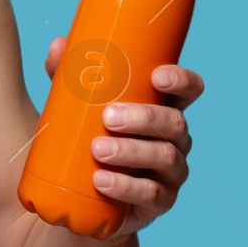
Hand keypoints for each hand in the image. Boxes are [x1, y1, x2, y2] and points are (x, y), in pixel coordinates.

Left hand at [42, 35, 202, 237]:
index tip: (157, 77)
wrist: (78, 194)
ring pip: (166, 158)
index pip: (188, 91)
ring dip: (132, 152)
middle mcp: (173, 139)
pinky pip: (152, 195)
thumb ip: (67, 76)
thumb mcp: (75, 106)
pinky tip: (102, 182)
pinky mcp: (158, 202)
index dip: (181, 81)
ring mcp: (170, 172)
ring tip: (97, 150)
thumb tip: (59, 44)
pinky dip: (126, 188)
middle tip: (108, 118)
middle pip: (175, 124)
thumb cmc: (85, 136)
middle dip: (144, 118)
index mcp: (160, 109)